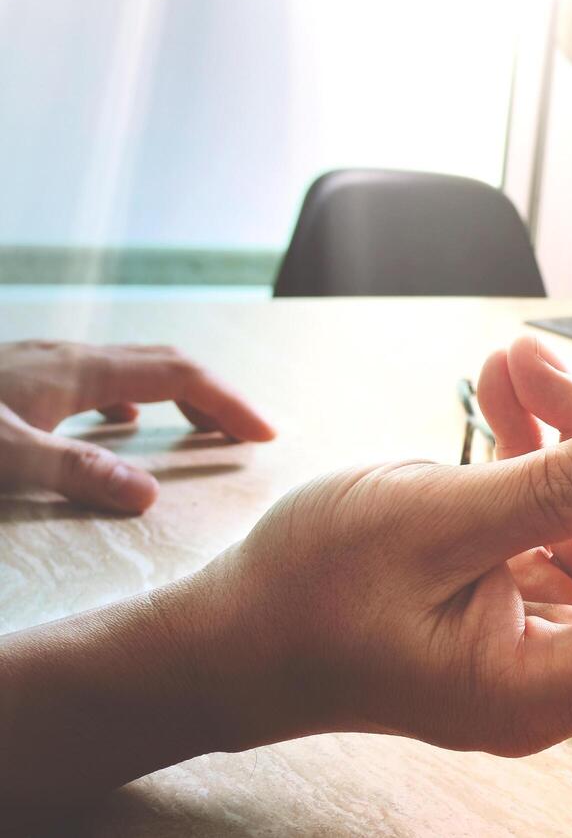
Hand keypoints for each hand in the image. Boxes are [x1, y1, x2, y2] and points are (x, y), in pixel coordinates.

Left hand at [0, 340, 274, 512]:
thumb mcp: (4, 455)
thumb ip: (75, 472)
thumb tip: (150, 495)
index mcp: (80, 371)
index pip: (180, 376)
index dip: (229, 403)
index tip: (264, 435)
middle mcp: (71, 357)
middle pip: (168, 364)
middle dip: (218, 397)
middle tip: (249, 434)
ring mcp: (47, 363)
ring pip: (135, 369)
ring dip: (181, 396)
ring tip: (202, 429)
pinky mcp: (26, 376)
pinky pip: (101, 379)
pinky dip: (136, 399)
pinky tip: (125, 422)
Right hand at [197, 356, 571, 758]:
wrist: (232, 629)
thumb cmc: (305, 599)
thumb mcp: (423, 525)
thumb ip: (550, 489)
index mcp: (541, 680)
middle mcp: (560, 659)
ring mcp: (543, 619)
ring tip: (523, 367)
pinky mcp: (522, 581)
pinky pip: (567, 509)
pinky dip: (547, 447)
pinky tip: (506, 392)